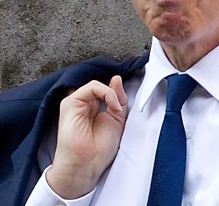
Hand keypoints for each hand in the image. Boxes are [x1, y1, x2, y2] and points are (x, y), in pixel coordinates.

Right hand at [46, 75, 127, 198]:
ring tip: (116, 109)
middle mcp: (84, 104)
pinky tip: (112, 106)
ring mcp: (76, 103)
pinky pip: (91, 87)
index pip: (106, 89)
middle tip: (120, 107)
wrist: (87, 165)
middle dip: (115, 92)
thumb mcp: (117, 119)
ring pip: (97, 84)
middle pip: (102, 86)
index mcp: (94, 107)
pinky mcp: (70, 103)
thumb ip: (118, 98)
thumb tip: (116, 78)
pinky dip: (106, 92)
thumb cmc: (99, 149)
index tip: (124, 102)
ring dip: (112, 94)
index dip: (117, 91)